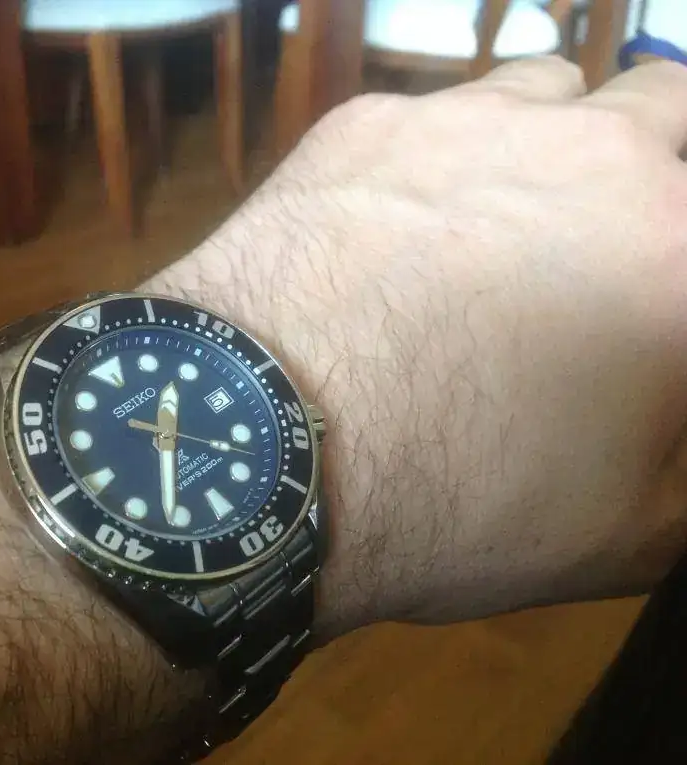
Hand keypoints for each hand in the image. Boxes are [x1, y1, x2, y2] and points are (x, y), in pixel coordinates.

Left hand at [144, 58, 686, 636]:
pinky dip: (428, 162)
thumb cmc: (459, 504)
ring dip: (545, 145)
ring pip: (550, 92)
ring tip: (491, 224)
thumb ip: (682, 458)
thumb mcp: (630, 530)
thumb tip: (662, 403)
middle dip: (644, 168)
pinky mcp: (367, 123)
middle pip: (664, 112)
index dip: (668, 280)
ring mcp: (472, 124)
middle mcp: (598, 159)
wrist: (267, 452)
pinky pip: (427, 117)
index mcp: (678, 256)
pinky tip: (383, 230)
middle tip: (592, 245)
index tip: (641, 312)